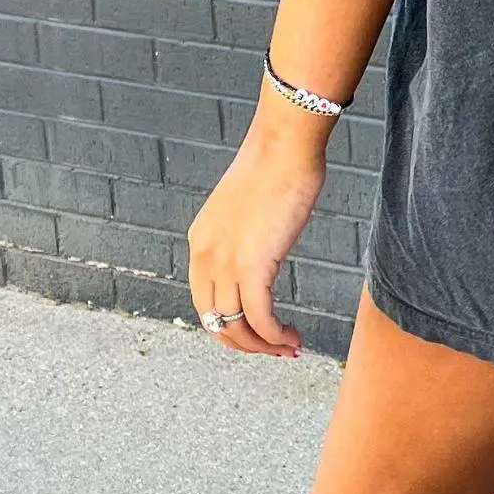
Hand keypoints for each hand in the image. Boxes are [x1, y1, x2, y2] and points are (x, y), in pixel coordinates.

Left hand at [185, 105, 328, 357]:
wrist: (285, 145)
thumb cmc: (277, 165)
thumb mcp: (248, 208)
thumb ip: (247, 233)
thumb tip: (265, 248)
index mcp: (200, 243)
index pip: (206, 302)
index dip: (231, 324)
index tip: (258, 331)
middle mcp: (205, 257)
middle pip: (216, 321)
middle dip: (246, 343)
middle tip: (275, 348)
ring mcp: (226, 263)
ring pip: (236, 327)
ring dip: (263, 346)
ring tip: (289, 347)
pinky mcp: (253, 266)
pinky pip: (260, 319)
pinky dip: (276, 336)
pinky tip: (293, 337)